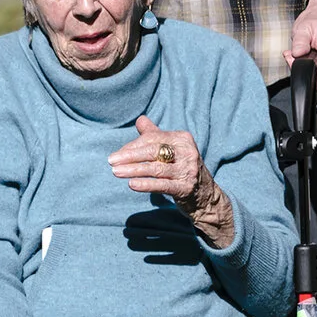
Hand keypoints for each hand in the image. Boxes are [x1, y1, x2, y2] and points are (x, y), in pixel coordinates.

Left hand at [108, 117, 233, 247]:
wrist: (205, 196)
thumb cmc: (182, 169)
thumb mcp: (173, 150)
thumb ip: (156, 135)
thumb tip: (140, 120)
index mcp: (183, 139)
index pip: (153, 138)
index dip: (133, 146)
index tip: (118, 155)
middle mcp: (188, 152)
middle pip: (154, 151)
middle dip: (130, 155)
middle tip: (111, 161)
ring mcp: (188, 170)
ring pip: (156, 168)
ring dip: (133, 170)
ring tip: (115, 172)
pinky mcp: (186, 188)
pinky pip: (162, 185)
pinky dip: (146, 184)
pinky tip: (131, 184)